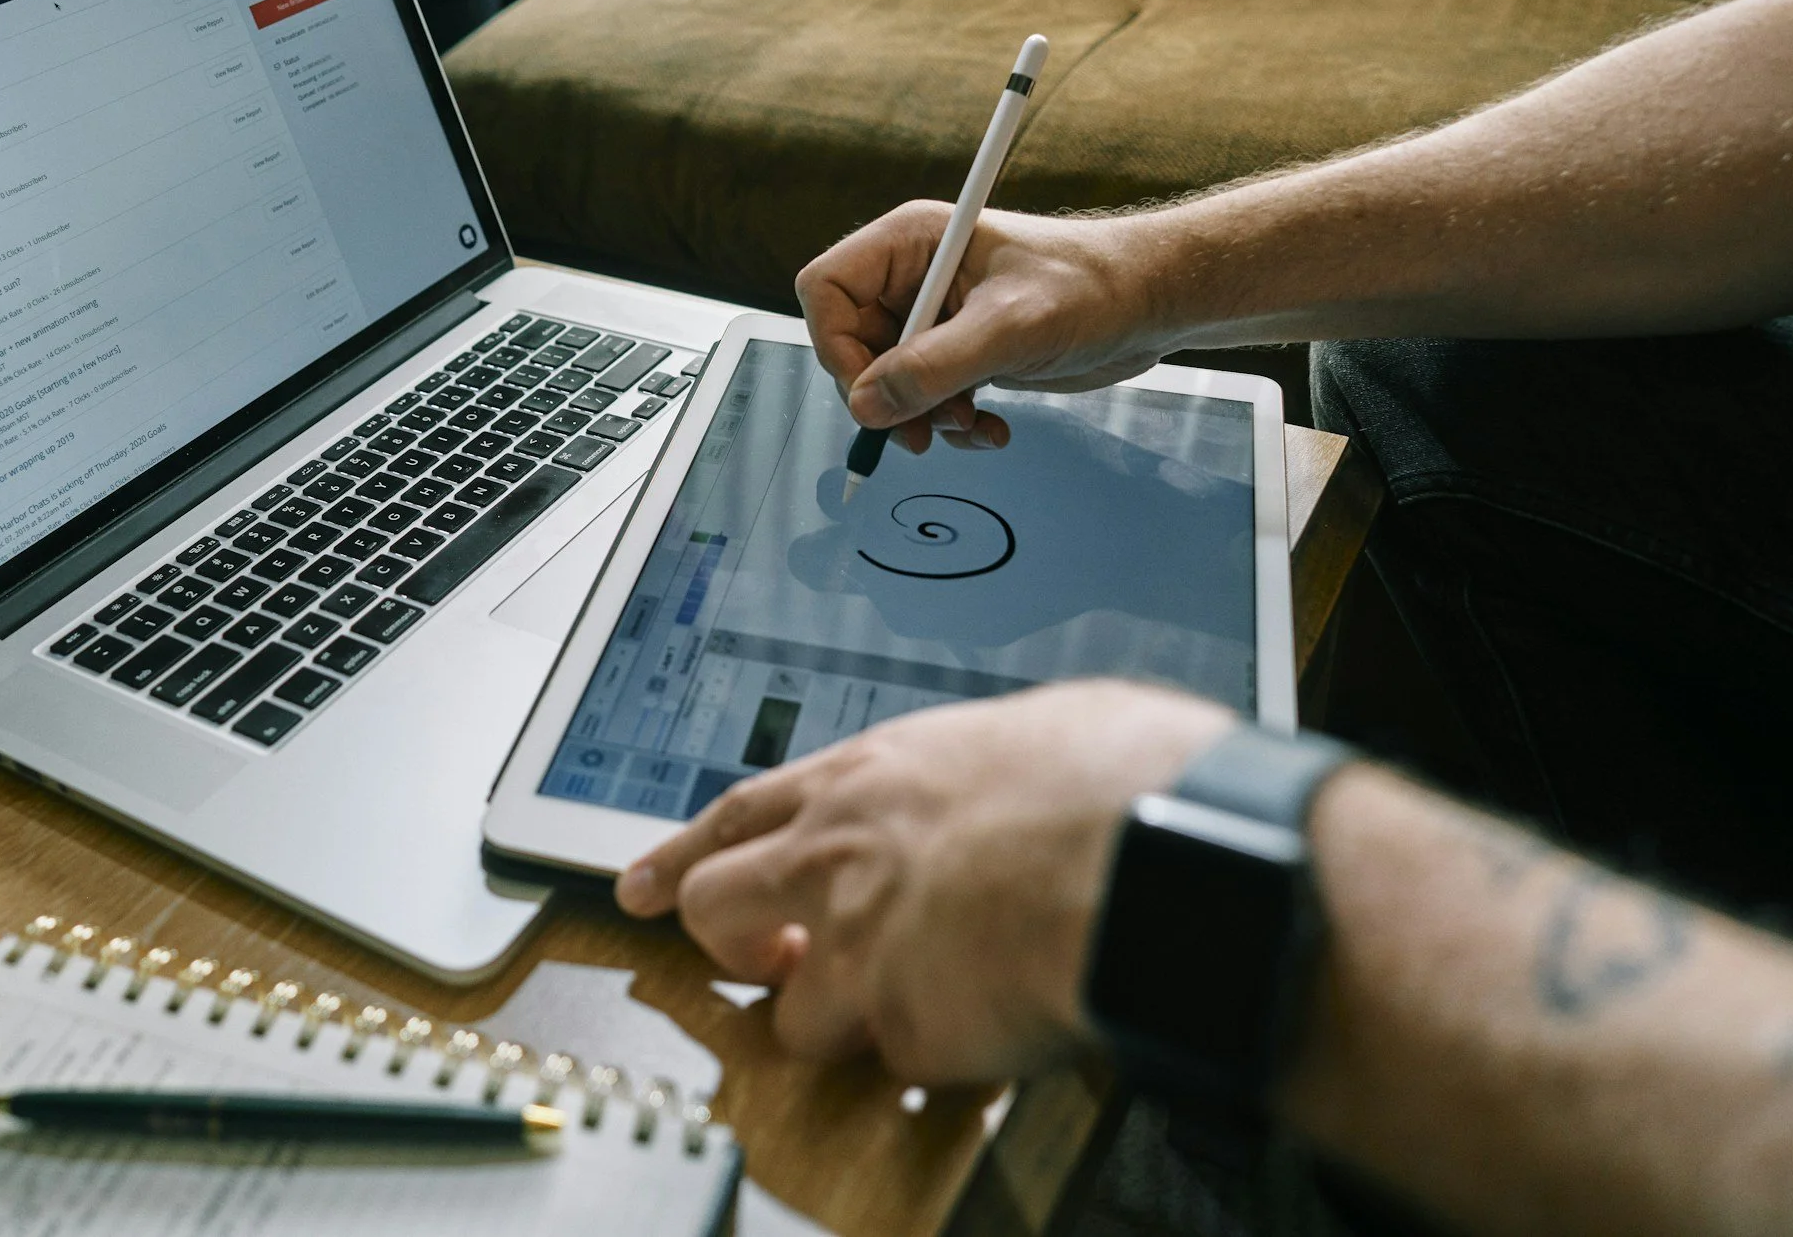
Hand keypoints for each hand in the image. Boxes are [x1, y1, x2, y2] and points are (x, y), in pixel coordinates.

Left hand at [614, 681, 1234, 1083]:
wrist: (1151, 854)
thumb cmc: (1118, 778)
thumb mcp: (1034, 729)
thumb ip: (980, 765)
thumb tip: (1015, 766)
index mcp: (866, 780)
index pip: (739, 815)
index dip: (683, 855)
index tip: (641, 886)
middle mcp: (837, 860)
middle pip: (715, 911)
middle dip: (730, 944)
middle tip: (761, 962)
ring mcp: (859, 952)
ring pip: (797, 1015)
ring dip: (854, 1019)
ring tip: (934, 995)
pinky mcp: (903, 1028)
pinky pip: (903, 1062)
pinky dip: (944, 1056)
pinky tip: (1000, 1023)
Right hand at [794, 204, 1172, 452]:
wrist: (1151, 302)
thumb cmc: (1093, 286)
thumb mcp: (1010, 328)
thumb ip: (934, 367)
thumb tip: (868, 406)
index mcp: (912, 242)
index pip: (827, 290)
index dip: (836, 346)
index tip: (873, 395)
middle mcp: (915, 276)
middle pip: (850, 344)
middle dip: (886, 396)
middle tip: (922, 431)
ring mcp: (937, 316)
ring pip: (888, 381)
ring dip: (921, 418)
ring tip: (969, 426)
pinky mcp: (963, 350)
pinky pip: (926, 397)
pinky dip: (950, 423)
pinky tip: (991, 428)